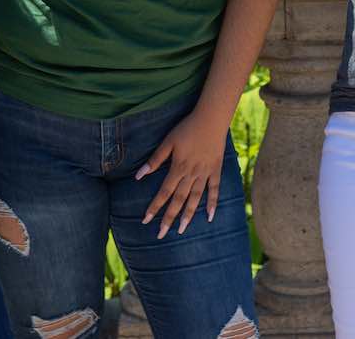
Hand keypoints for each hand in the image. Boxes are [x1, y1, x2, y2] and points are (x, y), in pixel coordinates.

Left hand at [137, 109, 229, 238]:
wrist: (211, 119)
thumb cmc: (187, 128)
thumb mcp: (168, 141)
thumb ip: (155, 160)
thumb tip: (139, 176)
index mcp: (178, 168)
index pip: (164, 192)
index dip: (154, 207)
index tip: (146, 221)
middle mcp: (191, 174)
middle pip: (178, 200)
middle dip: (169, 218)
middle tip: (161, 234)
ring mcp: (205, 173)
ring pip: (195, 198)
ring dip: (188, 215)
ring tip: (182, 230)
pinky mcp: (216, 170)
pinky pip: (214, 190)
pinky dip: (212, 203)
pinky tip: (209, 217)